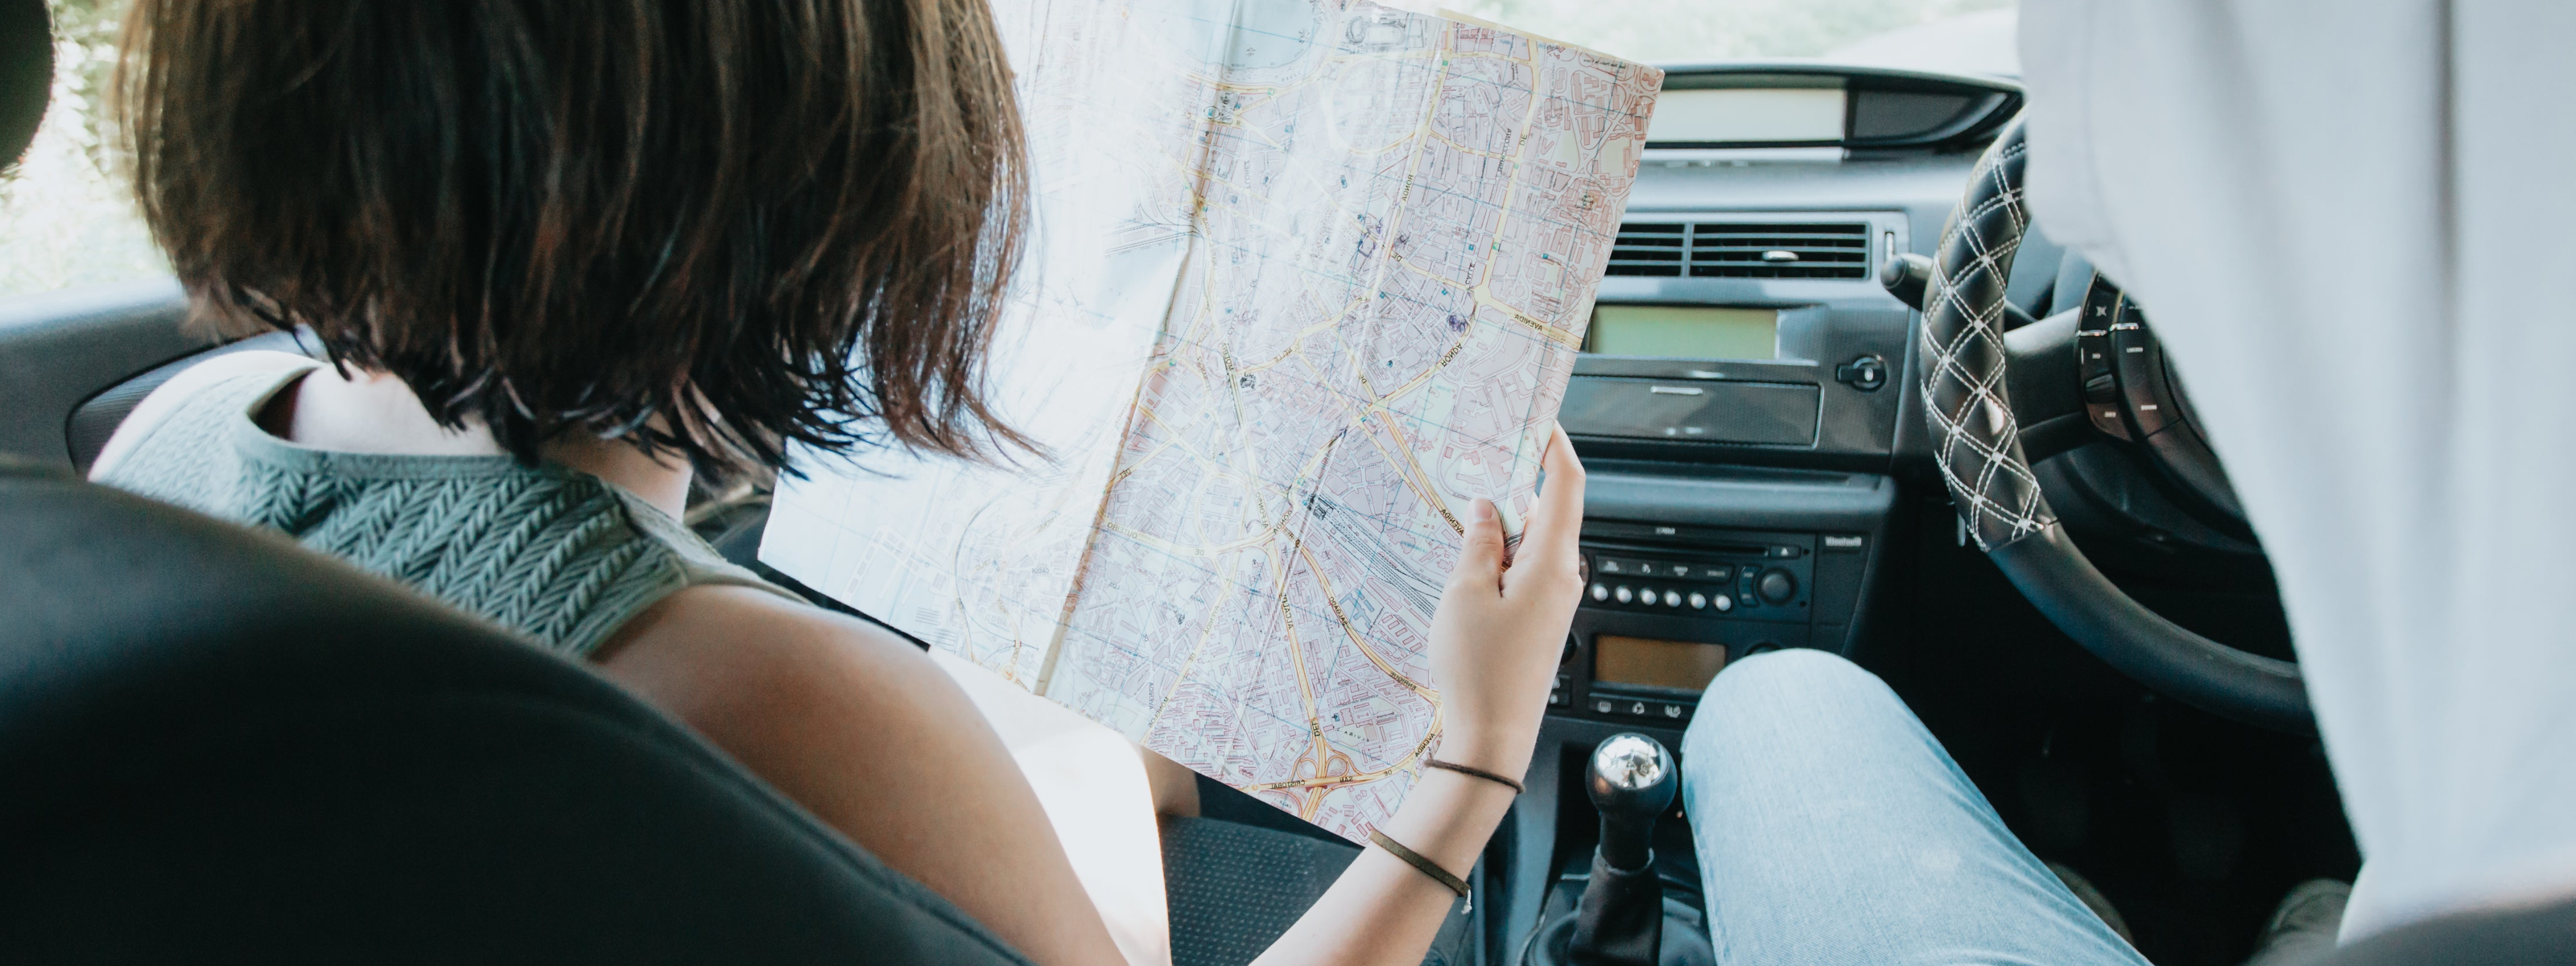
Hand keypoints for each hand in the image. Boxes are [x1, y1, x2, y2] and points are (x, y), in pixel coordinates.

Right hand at [1425, 423, 1585, 779]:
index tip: (1540, 421)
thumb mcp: (1464, 594)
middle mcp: (1563, 578)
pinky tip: (1467, 566)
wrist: (1493, 737)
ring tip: (1459, 523)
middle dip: (1511, 489)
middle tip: (1473, 467)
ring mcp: (1553, 601)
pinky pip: (1523, 572)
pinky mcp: (1540, 621)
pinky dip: (1498, 559)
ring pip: (1530, 544)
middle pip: (1545, 513)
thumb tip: (1485, 508)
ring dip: (1498, 530)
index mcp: (1553, 564)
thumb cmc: (1480, 670)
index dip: (1556, 447)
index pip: (1567, 486)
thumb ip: (1476, 542)